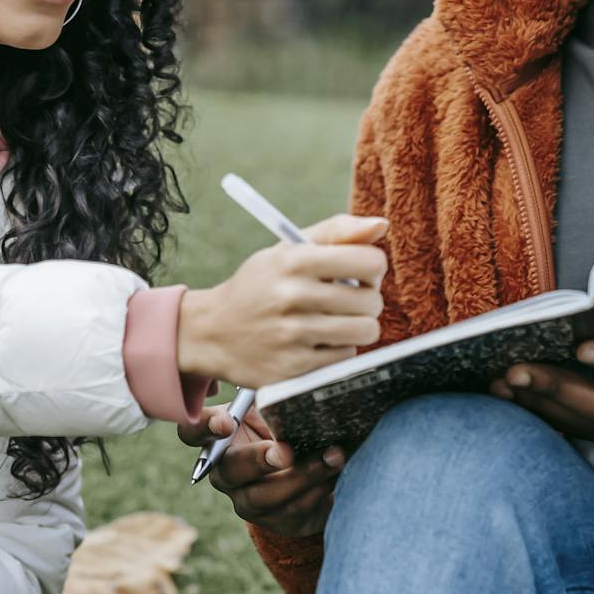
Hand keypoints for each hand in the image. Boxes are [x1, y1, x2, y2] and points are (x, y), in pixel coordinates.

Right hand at [177, 213, 387, 386]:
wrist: (212, 332)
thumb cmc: (260, 285)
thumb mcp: (288, 249)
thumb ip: (336, 232)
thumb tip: (381, 225)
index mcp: (294, 260)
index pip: (370, 261)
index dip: (372, 267)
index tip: (360, 272)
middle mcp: (292, 296)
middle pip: (372, 301)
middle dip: (367, 300)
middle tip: (347, 299)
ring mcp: (292, 335)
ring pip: (365, 331)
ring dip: (358, 327)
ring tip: (337, 321)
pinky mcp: (293, 368)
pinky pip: (345, 358)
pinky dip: (339, 350)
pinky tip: (318, 342)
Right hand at [178, 404, 341, 538]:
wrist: (307, 469)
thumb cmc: (283, 428)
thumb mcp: (273, 410)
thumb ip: (271, 400)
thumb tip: (291, 383)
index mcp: (217, 438)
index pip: (192, 432)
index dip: (204, 428)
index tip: (226, 422)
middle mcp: (224, 473)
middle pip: (230, 471)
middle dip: (258, 460)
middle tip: (286, 450)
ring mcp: (246, 501)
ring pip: (265, 496)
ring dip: (302, 476)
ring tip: (332, 456)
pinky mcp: (274, 521)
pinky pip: (292, 510)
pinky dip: (317, 489)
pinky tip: (335, 471)